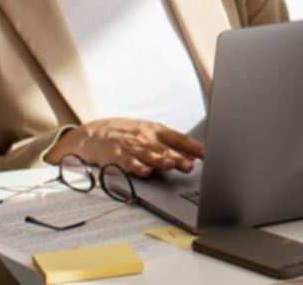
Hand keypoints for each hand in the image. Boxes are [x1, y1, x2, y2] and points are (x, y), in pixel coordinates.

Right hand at [47, 118, 203, 177]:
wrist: (97, 133)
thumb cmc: (129, 135)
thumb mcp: (151, 135)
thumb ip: (172, 146)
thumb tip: (193, 156)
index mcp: (157, 131)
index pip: (178, 138)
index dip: (192, 146)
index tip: (206, 154)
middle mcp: (146, 138)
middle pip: (165, 149)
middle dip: (178, 157)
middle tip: (190, 165)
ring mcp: (131, 147)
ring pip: (148, 154)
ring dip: (159, 160)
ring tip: (170, 165)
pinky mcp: (117, 156)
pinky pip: (128, 163)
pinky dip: (137, 167)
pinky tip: (145, 171)